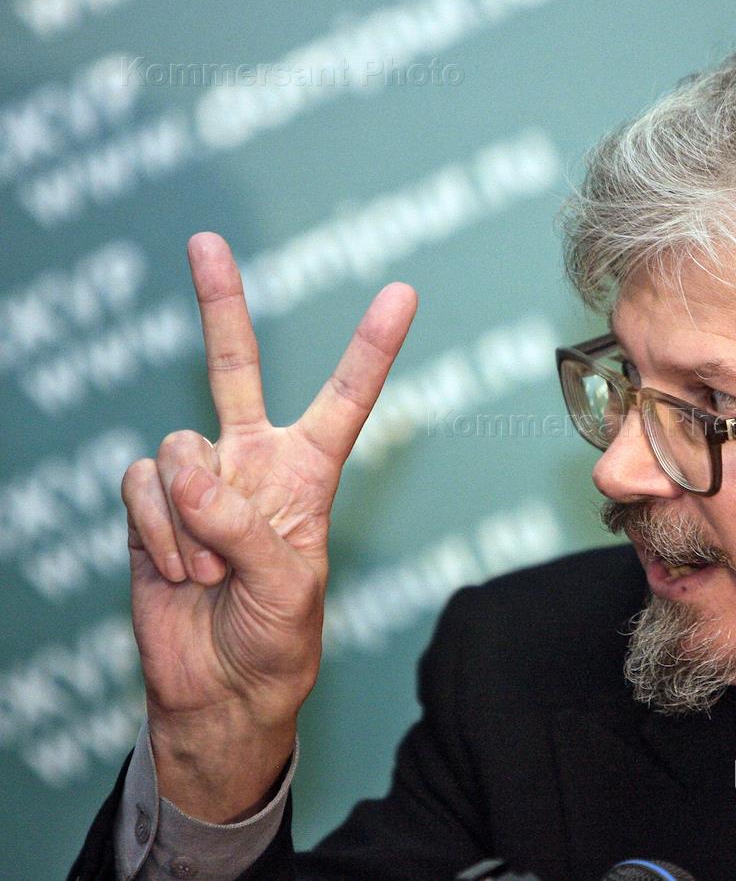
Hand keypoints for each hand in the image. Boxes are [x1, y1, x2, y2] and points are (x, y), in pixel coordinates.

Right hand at [120, 232, 416, 820]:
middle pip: (235, 368)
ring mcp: (197, 481)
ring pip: (177, 449)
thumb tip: (188, 472)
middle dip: (220, 304)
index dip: (371, 348)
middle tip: (207, 242)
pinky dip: (157, 531)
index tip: (402, 291)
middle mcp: (251, 463)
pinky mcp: (150, 505)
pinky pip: (139, 487)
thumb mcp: (287, 587)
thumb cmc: (275, 639)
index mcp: (309, 474)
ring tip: (212, 568)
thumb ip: (247, 527)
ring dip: (192, 518)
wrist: (218, 688)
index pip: (346, 400)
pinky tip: (179, 569)